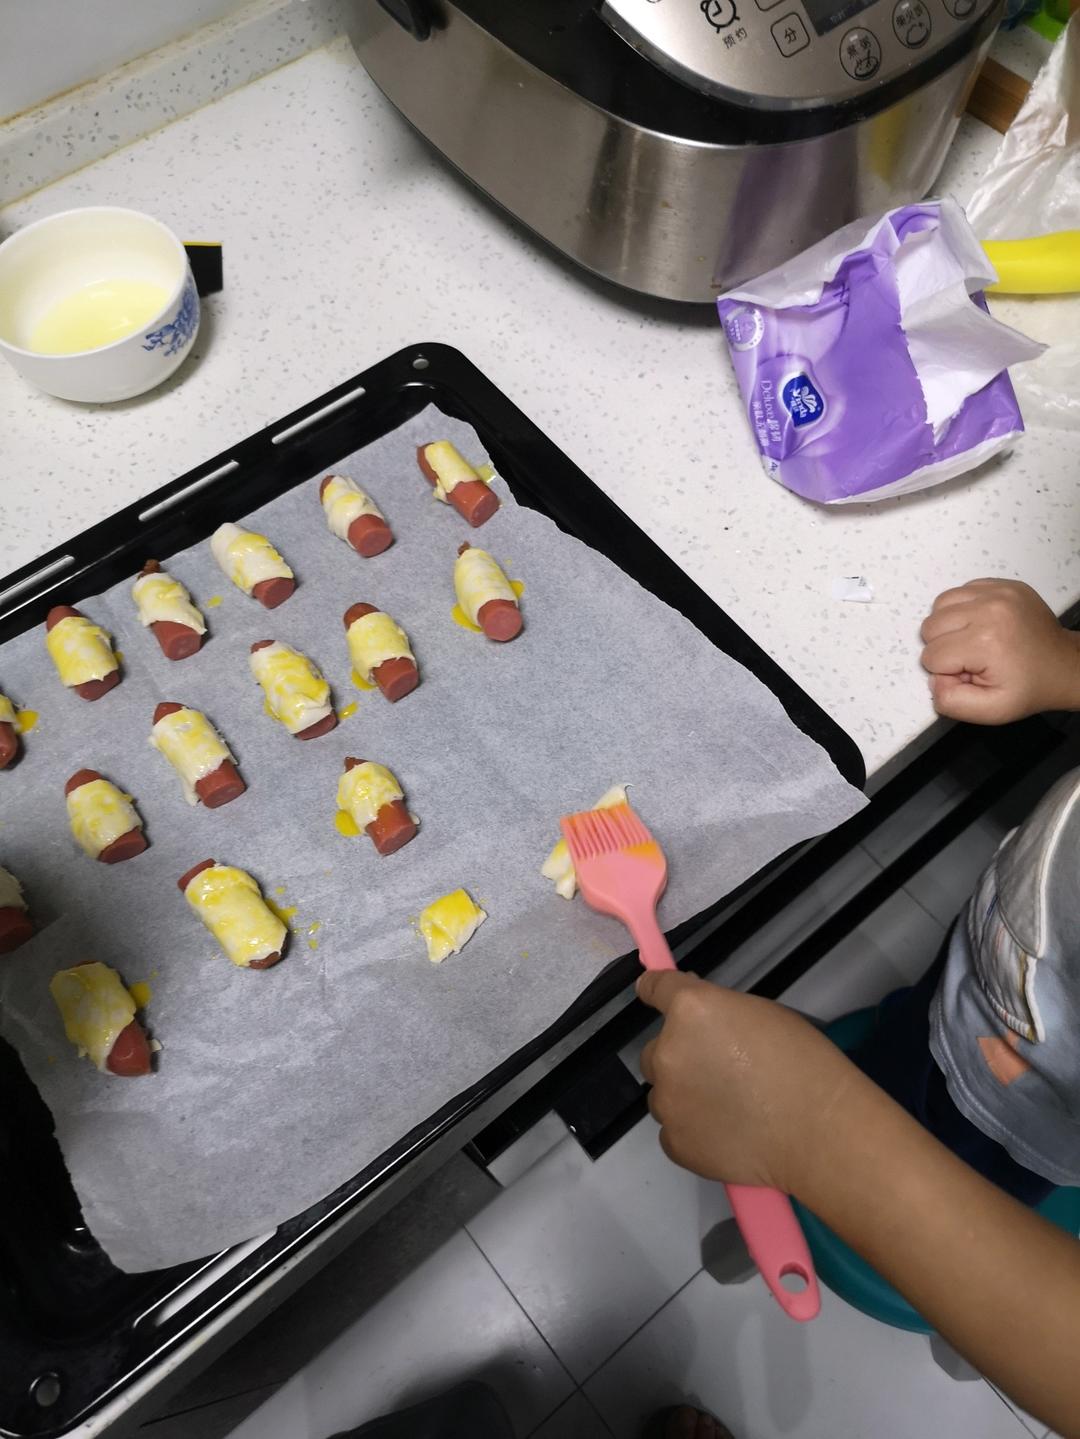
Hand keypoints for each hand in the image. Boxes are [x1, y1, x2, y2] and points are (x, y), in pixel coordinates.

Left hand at [637, 971, 858, 1194]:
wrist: (818, 1131)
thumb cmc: (802, 1063)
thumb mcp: (762, 1014)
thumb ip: (719, 1012)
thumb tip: (697, 1016)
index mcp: (690, 1011)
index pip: (656, 988)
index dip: (654, 989)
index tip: (650, 991)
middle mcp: (667, 1052)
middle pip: (657, 1050)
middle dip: (681, 1056)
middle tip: (720, 1071)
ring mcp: (666, 1101)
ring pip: (664, 1093)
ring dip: (685, 1094)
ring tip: (729, 1109)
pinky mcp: (674, 1142)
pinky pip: (674, 1130)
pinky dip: (693, 1130)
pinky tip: (728, 1133)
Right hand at [920, 579, 1079, 723]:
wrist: (1062, 666)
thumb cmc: (1030, 687)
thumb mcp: (990, 711)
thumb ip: (951, 701)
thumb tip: (933, 679)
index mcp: (986, 641)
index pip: (931, 656)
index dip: (947, 672)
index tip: (972, 674)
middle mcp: (990, 609)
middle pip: (930, 627)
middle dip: (944, 647)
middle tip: (972, 659)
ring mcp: (997, 592)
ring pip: (940, 605)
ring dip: (949, 626)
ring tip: (973, 641)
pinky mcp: (1001, 584)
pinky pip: (960, 592)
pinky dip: (963, 610)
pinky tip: (981, 626)